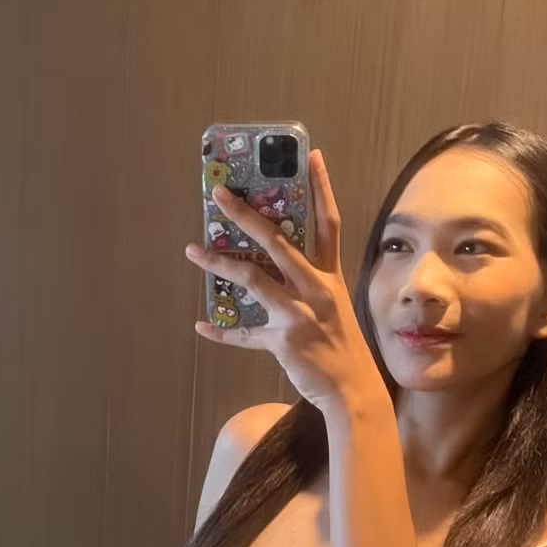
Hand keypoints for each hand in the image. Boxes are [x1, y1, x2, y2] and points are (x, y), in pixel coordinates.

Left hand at [187, 149, 380, 413]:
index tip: (312, 155)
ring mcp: (299, 313)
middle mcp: (316, 288)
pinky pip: (245, 334)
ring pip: (253, 278)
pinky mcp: (284, 340)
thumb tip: (269, 270)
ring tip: (192, 251)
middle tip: (219, 194)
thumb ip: (305, 286)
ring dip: (219, 262)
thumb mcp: (332, 309)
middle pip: (278, 240)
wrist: (354, 391)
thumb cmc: (341, 348)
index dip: (322, 188)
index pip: (328, 222)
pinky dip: (222, 331)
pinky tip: (202, 326)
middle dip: (245, 215)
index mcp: (329, 277)